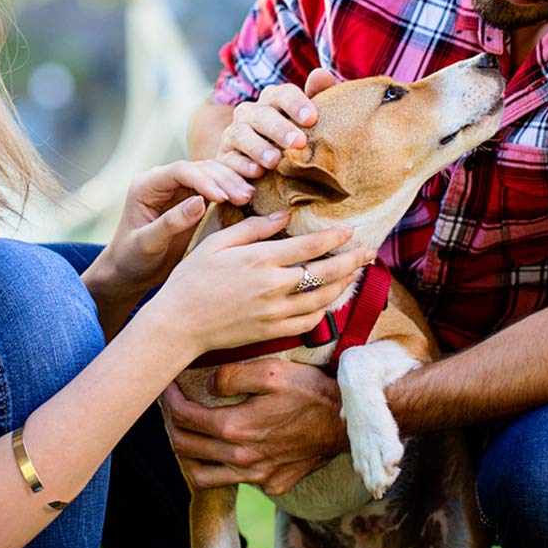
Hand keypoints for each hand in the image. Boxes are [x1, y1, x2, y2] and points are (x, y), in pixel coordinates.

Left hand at [83, 160, 253, 306]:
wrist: (130, 272)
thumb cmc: (131, 260)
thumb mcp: (147, 244)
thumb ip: (170, 223)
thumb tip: (199, 202)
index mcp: (146, 185)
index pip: (179, 171)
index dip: (204, 180)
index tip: (223, 197)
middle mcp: (163, 181)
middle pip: (199, 168)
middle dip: (223, 179)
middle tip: (245, 195)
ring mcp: (179, 188)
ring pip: (210, 173)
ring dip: (231, 182)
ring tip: (249, 195)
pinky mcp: (192, 198)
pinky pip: (216, 187)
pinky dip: (232, 190)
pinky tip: (248, 197)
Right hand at [153, 214, 373, 356]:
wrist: (177, 324)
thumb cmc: (192, 279)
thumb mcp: (218, 243)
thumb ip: (253, 228)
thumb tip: (285, 215)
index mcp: (260, 260)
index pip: (310, 246)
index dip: (334, 237)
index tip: (350, 230)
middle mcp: (273, 286)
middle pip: (325, 273)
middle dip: (352, 261)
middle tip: (369, 252)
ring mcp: (275, 312)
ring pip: (322, 298)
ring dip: (344, 285)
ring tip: (355, 273)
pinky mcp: (272, 332)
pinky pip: (309, 322)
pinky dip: (325, 310)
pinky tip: (329, 301)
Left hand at [161, 360, 348, 494]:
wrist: (348, 424)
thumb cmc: (311, 392)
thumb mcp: (272, 371)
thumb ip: (233, 376)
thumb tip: (209, 383)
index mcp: (236, 428)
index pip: (184, 418)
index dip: (168, 401)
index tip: (166, 387)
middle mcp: (241, 458)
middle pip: (185, 448)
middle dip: (170, 424)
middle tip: (170, 406)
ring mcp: (256, 476)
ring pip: (202, 475)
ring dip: (188, 453)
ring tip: (187, 432)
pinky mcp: (272, 484)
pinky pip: (233, 480)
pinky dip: (219, 465)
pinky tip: (223, 446)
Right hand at [216, 68, 337, 178]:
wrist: (266, 167)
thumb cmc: (293, 138)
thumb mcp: (307, 119)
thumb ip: (317, 95)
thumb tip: (322, 74)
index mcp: (271, 100)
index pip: (282, 94)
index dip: (296, 104)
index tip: (312, 118)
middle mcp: (249, 113)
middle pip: (261, 115)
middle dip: (279, 128)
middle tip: (298, 142)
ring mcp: (233, 135)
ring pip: (241, 135)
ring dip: (258, 148)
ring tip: (275, 161)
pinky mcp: (224, 159)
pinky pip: (229, 161)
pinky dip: (241, 168)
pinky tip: (256, 176)